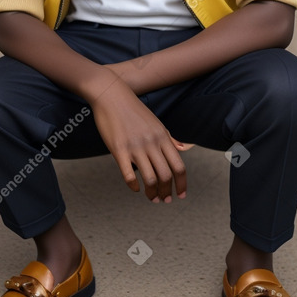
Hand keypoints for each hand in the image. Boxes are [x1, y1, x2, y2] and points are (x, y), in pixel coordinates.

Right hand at [90, 77, 186, 202]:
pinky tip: (135, 188)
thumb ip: (170, 138)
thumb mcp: (156, 123)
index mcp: (163, 137)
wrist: (111, 96)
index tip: (181, 194)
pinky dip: (134, 186)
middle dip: (167, 193)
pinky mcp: (118, 149)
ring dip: (152, 193)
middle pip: (166, 176)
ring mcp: (135, 146)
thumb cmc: (134, 110)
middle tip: (164, 200)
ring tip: (151, 198)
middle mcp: (151, 143)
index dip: (182, 184)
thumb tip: (184, 149)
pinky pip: (128, 175)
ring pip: (150, 178)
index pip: (179, 166)